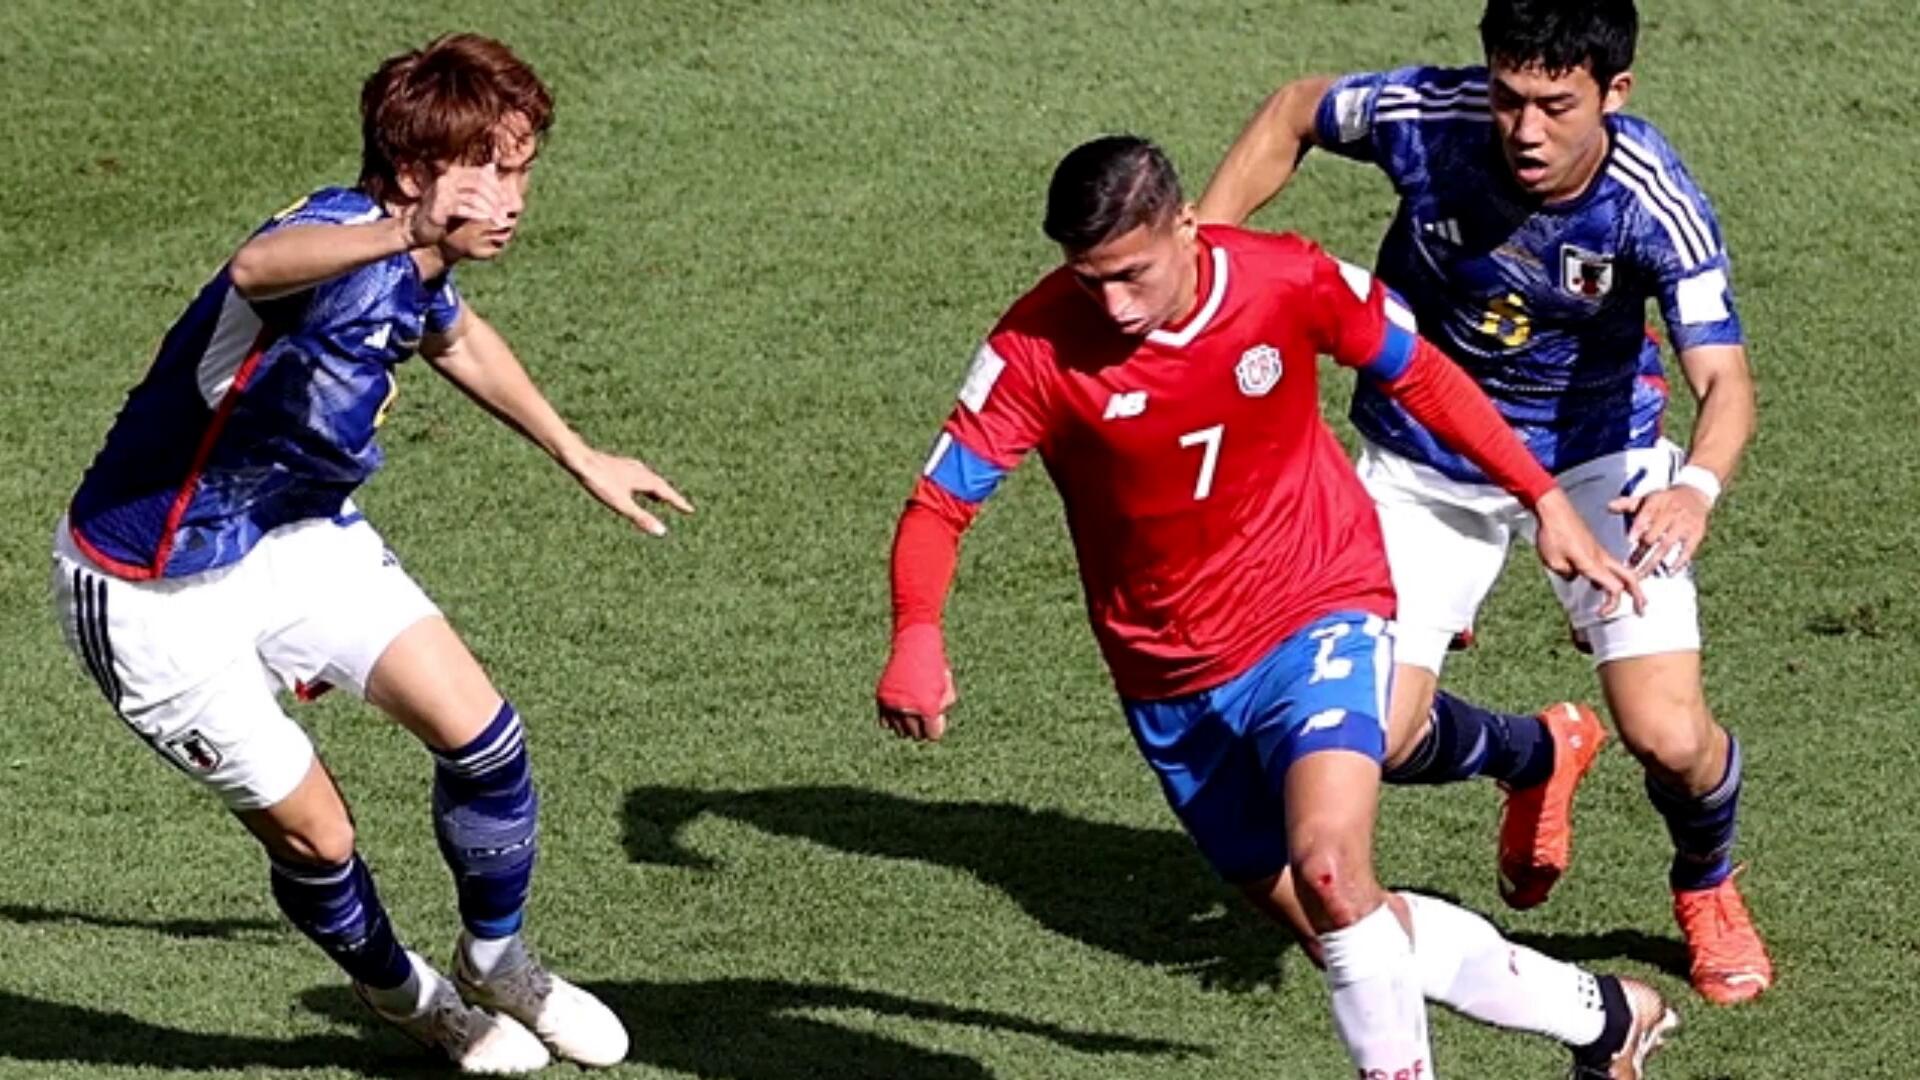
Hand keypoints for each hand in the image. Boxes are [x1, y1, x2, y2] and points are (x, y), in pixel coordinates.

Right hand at [403, 163, 510, 249]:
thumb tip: (492, 167)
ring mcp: (442, 191)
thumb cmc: (444, 211)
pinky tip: (486, 220)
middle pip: (479, 184)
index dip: (497, 188)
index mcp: (454, 173)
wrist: (419, 227)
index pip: (482, 175)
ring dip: (490, 210)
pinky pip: (463, 208)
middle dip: (496, 200)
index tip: (508, 201)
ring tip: (499, 220)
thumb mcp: (461, 195)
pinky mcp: (439, 206)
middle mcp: (447, 178)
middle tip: (505, 213)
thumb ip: (476, 183)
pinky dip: (477, 214)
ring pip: (474, 197)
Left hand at [567, 447, 693, 535]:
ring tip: (659, 498)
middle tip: (679, 505)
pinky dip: (642, 484)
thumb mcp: (621, 504)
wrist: (579, 459)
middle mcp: (640, 470)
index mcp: (644, 479)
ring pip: (648, 479)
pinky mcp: (617, 465)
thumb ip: (641, 518)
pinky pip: (636, 476)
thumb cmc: (600, 481)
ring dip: (656, 489)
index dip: (678, 503)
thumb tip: (662, 532)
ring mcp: (628, 466)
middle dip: (669, 496)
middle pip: (659, 484)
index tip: (690, 510)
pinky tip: (632, 485)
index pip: (667, 493)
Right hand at [876, 624, 956, 740]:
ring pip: (900, 731)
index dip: (935, 728)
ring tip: (912, 711)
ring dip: (907, 725)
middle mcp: (909, 709)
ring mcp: (893, 704)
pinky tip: (900, 710)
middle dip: (922, 727)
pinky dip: (892, 720)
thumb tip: (934, 725)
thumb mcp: (947, 688)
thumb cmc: (934, 667)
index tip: (934, 720)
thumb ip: (943, 709)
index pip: (932, 735)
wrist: (914, 646)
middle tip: (923, 715)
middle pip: (916, 735)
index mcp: (928, 707)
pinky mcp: (882, 699)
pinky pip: (886, 723)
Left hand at [1532, 489, 1646, 617]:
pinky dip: (1614, 576)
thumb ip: (1566, 574)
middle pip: (1629, 578)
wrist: (1553, 509)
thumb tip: (1574, 576)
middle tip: (1642, 610)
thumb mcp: (1553, 561)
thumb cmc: (1553, 532)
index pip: (1613, 588)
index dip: (1611, 604)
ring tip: (1634, 598)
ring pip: (1622, 570)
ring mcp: (1599, 551)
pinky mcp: (1594, 546)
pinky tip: (1605, 583)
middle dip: (1638, 595)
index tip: (1601, 613)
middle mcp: (1601, 557)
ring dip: (1629, 586)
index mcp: (1593, 563)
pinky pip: (1610, 564)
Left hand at [1608, 483, 1712, 575]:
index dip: (1638, 526)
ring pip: (1667, 545)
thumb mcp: (1648, 498)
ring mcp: (1684, 524)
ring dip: (1654, 561)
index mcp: (1657, 502)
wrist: (1695, 495)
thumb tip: (1608, 506)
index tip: (1629, 539)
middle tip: (1629, 567)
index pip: (1647, 514)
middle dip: (1641, 551)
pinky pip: (1687, 550)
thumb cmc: (1664, 501)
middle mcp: (1672, 513)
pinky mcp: (1696, 534)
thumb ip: (1628, 504)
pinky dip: (1679, 562)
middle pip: (1654, 534)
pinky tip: (1669, 572)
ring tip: (1643, 573)